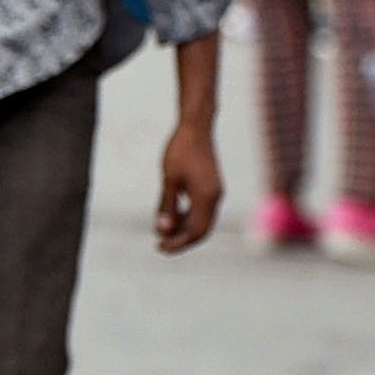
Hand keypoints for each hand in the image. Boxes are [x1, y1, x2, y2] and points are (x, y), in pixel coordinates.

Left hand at [156, 119, 223, 254]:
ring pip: (203, 222)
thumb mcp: (169, 180)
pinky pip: (203, 210)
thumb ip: (167, 207)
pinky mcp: (212, 187)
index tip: (159, 247)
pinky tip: (174, 216)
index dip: (178, 243)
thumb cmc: (180, 150)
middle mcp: (215, 197)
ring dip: (184, 229)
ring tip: (163, 229)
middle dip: (181, 240)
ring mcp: (215, 192)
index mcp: (206, 197)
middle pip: (201, 230)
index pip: (195, 232)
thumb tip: (162, 231)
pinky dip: (189, 217)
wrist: (196, 127)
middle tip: (160, 244)